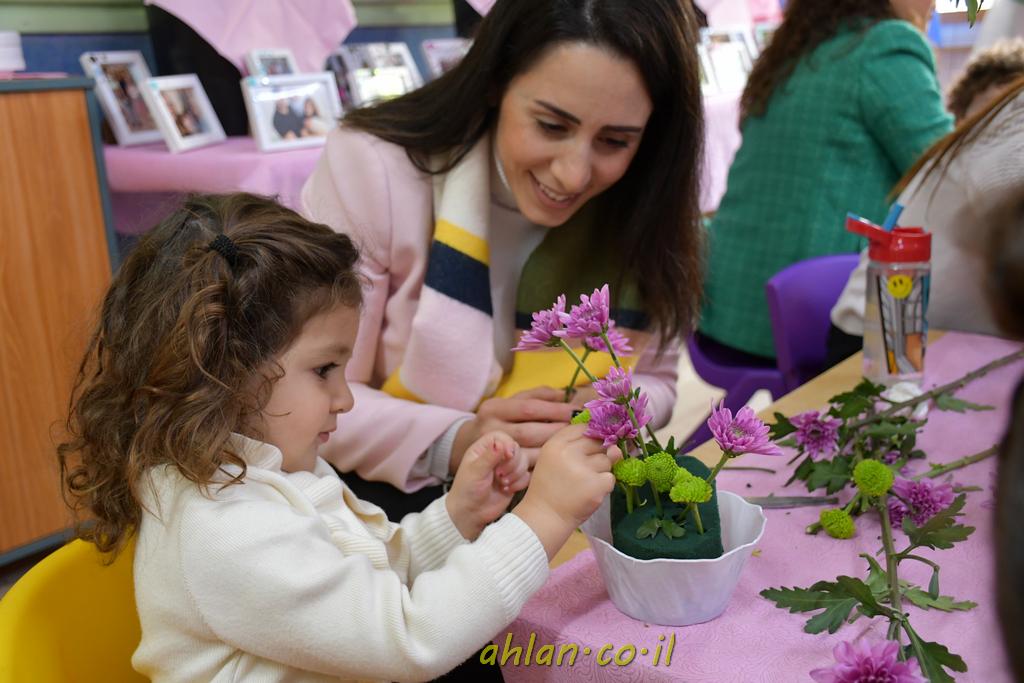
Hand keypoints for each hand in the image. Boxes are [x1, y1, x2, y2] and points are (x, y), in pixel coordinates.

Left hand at [445, 432, 528, 540]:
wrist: (471, 514)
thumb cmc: (466, 491)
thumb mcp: (475, 472)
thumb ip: (489, 457)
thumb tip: (502, 443)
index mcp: (484, 448)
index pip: (502, 437)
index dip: (508, 444)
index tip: (508, 455)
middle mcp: (497, 455)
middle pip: (516, 448)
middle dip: (512, 463)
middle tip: (499, 475)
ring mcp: (507, 467)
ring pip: (524, 461)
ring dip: (516, 474)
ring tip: (502, 484)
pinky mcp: (515, 479)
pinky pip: (527, 476)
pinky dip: (520, 483)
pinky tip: (507, 490)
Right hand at [450, 386, 576, 473]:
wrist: (468, 444)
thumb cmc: (500, 419)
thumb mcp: (512, 402)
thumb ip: (538, 395)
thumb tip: (565, 394)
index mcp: (493, 408)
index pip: (529, 408)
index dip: (555, 410)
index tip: (575, 411)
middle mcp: (490, 430)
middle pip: (530, 432)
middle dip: (556, 431)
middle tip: (578, 430)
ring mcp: (493, 454)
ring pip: (529, 454)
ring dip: (553, 450)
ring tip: (572, 445)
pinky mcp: (499, 472)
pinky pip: (526, 472)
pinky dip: (544, 467)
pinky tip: (558, 462)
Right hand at [512, 424, 614, 558]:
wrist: (545, 517)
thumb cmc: (550, 487)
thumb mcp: (553, 459)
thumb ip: (575, 445)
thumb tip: (611, 442)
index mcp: (555, 444)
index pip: (583, 427)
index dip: (592, 434)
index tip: (593, 444)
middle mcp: (568, 453)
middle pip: (599, 441)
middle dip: (599, 452)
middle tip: (588, 468)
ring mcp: (583, 469)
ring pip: (608, 459)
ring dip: (602, 470)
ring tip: (586, 482)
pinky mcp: (596, 485)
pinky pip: (610, 478)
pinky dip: (604, 486)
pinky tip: (590, 492)